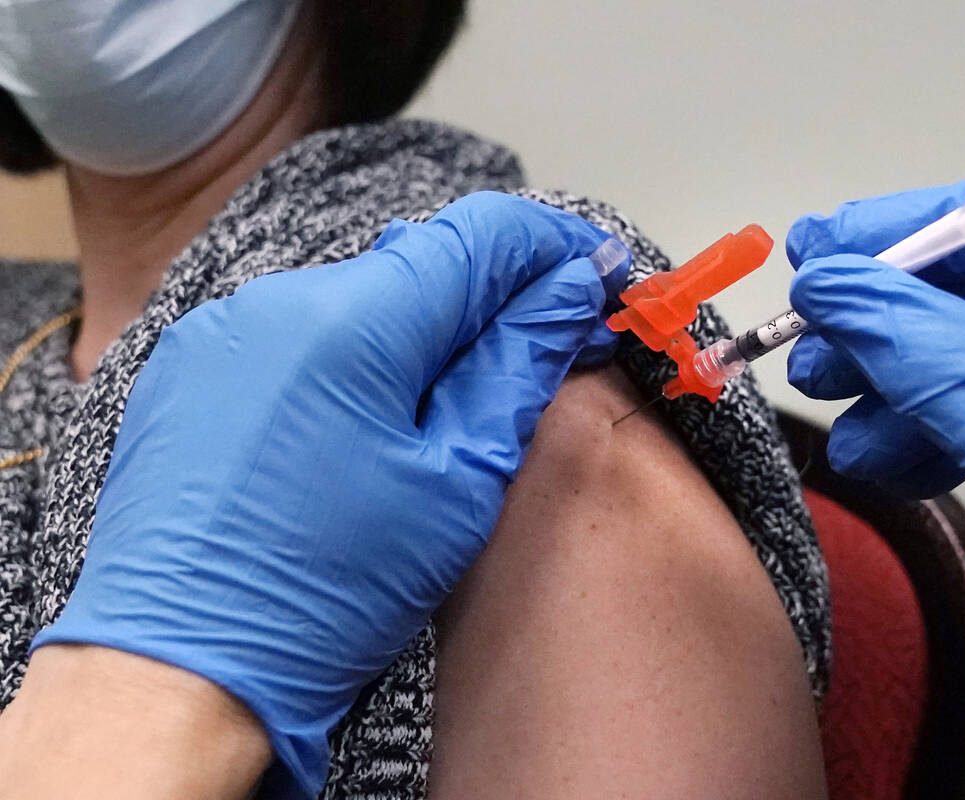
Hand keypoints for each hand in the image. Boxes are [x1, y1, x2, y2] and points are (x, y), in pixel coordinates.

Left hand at [32, 191, 627, 795]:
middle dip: (490, 297)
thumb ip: (518, 367)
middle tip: (542, 351)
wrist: (179, 672)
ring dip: (420, 332)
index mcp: (351, 321)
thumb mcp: (458, 482)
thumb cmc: (322, 594)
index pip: (480, 236)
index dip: (552, 246)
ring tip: (449, 411)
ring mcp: (224, 332)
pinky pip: (298, 335)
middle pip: (419, 262)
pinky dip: (352, 358)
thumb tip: (568, 291)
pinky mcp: (194, 370)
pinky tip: (367, 427)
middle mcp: (277, 302)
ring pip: (360, 299)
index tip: (595, 272)